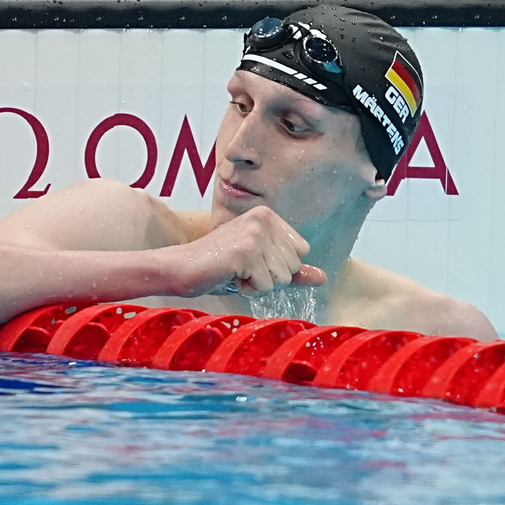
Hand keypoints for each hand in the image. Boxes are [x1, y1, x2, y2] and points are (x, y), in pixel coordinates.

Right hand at [173, 206, 326, 297]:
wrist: (181, 268)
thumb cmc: (219, 267)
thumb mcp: (260, 266)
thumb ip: (292, 271)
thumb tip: (323, 278)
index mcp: (269, 215)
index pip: (301, 251)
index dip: (278, 265)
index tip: (251, 260)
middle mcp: (264, 218)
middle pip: (293, 266)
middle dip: (269, 277)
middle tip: (240, 267)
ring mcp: (255, 234)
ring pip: (281, 278)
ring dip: (258, 284)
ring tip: (235, 271)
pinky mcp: (246, 252)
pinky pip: (265, 286)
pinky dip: (248, 288)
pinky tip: (229, 275)